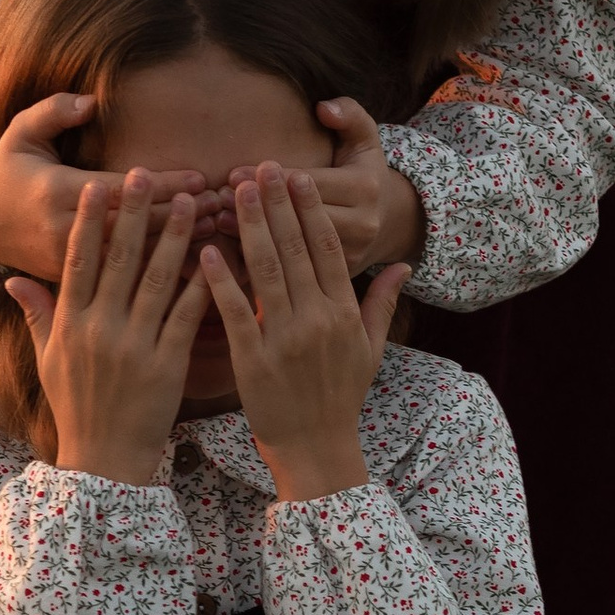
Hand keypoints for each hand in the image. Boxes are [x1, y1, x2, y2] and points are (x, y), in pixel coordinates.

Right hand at [0, 95, 204, 275]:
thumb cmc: (8, 173)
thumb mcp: (19, 133)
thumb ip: (53, 112)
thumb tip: (92, 101)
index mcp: (55, 193)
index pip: (119, 191)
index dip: (160, 186)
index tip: (198, 179)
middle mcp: (62, 231)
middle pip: (133, 227)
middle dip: (178, 216)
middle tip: (219, 204)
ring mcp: (66, 262)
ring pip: (131, 257)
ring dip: (175, 244)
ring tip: (215, 229)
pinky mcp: (71, 283)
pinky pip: (119, 281)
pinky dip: (155, 274)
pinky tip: (192, 264)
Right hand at [9, 172, 208, 486]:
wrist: (104, 460)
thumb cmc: (77, 408)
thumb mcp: (48, 361)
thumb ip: (37, 315)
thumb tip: (13, 280)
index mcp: (71, 323)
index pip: (79, 259)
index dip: (90, 219)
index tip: (99, 183)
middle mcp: (100, 328)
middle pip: (119, 259)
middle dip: (133, 213)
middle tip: (146, 173)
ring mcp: (134, 345)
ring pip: (158, 280)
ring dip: (175, 236)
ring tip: (190, 201)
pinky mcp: (167, 364)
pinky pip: (187, 316)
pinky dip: (202, 284)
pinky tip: (216, 254)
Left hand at [200, 163, 407, 503]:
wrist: (317, 449)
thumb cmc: (340, 399)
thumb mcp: (370, 350)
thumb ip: (382, 302)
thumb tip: (406, 265)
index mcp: (343, 312)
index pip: (327, 248)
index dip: (311, 209)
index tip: (297, 174)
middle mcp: (317, 319)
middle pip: (295, 249)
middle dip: (278, 203)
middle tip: (261, 164)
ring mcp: (285, 339)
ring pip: (266, 271)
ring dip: (250, 227)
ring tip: (235, 190)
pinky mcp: (253, 360)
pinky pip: (235, 312)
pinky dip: (222, 280)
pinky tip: (208, 249)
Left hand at [231, 100, 424, 278]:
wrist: (390, 224)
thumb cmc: (365, 175)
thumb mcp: (366, 140)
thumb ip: (350, 116)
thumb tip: (323, 107)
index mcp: (365, 189)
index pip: (310, 184)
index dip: (271, 180)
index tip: (234, 173)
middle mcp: (362, 226)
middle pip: (301, 219)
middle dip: (258, 208)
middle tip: (222, 197)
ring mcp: (351, 257)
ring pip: (297, 249)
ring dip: (255, 234)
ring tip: (220, 220)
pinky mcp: (339, 280)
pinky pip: (298, 272)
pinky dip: (264, 262)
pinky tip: (235, 250)